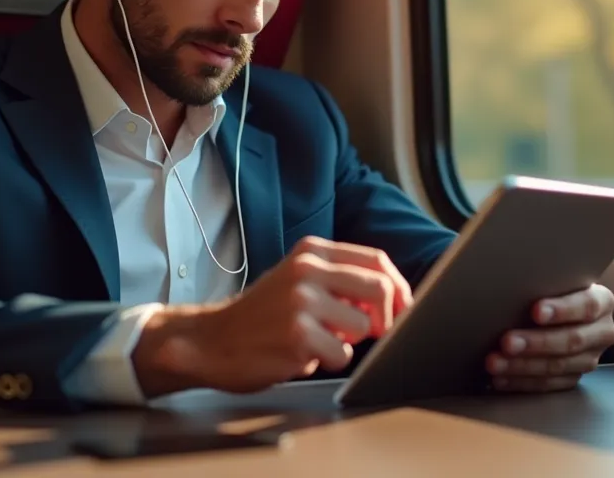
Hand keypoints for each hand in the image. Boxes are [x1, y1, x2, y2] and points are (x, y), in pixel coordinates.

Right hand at [132, 236, 412, 395]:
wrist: (211, 340)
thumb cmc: (262, 316)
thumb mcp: (299, 281)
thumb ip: (340, 281)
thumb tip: (392, 297)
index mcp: (312, 251)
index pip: (377, 260)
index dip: (399, 287)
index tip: (403, 308)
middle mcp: (308, 270)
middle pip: (380, 288)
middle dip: (389, 316)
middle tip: (379, 332)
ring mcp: (302, 301)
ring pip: (363, 325)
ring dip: (350, 342)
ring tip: (321, 342)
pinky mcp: (297, 334)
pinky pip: (342, 354)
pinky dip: (331, 361)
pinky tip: (303, 354)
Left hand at [486, 284, 613, 392]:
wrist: (562, 309)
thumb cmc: (554, 288)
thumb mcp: (556, 279)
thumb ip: (545, 282)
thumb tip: (511, 285)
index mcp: (603, 302)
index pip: (587, 306)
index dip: (562, 309)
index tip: (536, 311)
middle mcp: (602, 332)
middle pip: (572, 340)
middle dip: (537, 342)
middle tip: (507, 342)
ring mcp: (590, 358)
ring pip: (558, 366)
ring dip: (523, 366)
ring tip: (495, 363)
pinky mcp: (574, 377)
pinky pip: (548, 384)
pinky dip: (521, 382)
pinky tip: (500, 378)